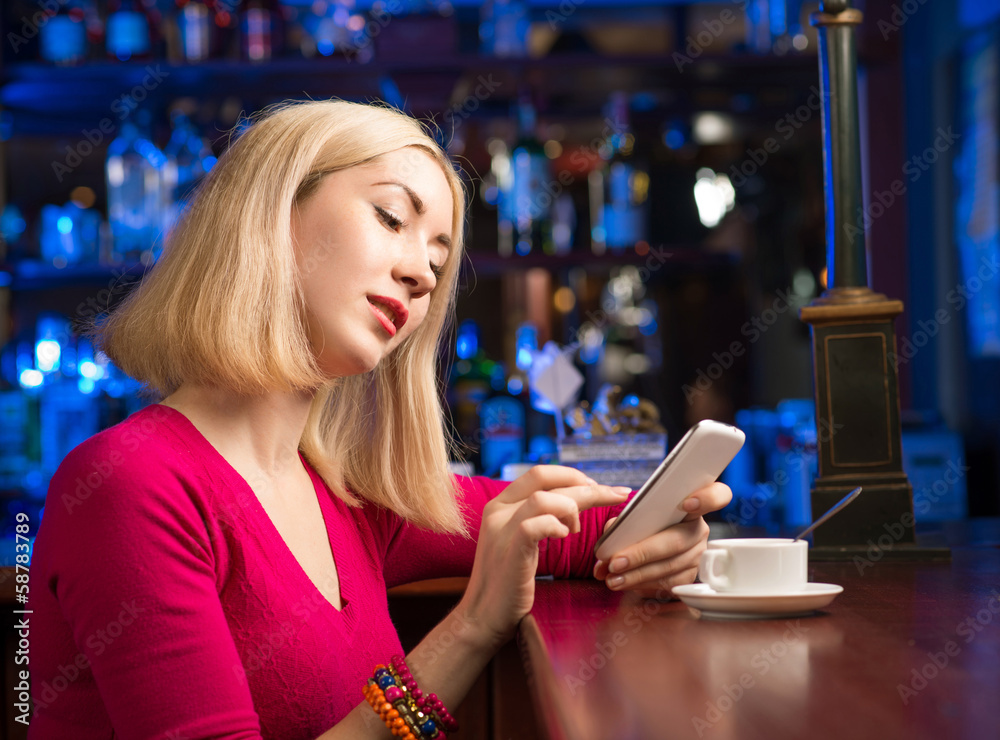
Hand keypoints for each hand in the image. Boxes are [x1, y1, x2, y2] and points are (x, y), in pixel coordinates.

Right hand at [456, 465, 630, 646]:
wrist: (480, 618)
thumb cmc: (506, 583)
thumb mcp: (517, 542)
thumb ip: (535, 520)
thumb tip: (570, 505)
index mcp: (499, 505)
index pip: (539, 474)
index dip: (572, 475)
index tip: (596, 487)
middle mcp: (497, 511)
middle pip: (546, 479)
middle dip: (588, 486)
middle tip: (616, 496)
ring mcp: (500, 530)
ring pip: (543, 498)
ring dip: (571, 508)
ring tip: (577, 530)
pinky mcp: (508, 552)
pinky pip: (535, 525)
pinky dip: (556, 526)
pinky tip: (566, 536)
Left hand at [593, 482, 731, 598]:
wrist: (644, 543)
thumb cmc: (641, 522)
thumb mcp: (633, 513)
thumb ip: (625, 517)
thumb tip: (612, 533)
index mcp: (692, 504)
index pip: (717, 495)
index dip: (707, 498)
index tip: (687, 503)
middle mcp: (699, 530)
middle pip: (676, 541)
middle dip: (642, 553)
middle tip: (616, 562)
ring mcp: (697, 555)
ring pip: (669, 566)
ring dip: (637, 575)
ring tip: (612, 577)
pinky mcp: (690, 576)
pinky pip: (668, 583)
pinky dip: (643, 585)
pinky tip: (626, 583)